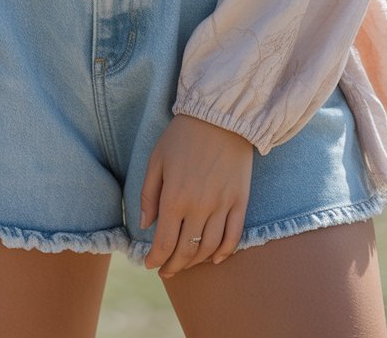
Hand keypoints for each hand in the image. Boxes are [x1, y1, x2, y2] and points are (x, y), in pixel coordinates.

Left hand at [141, 113, 252, 277]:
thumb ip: (148, 194)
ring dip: (196, 262)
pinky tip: (214, 258)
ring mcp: (222, 205)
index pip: (164, 243)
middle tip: (166, 271)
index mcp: (174, 197)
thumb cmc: (183, 134)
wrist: (221, 114)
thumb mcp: (156, 159)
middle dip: (173, 266)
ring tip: (186, 264)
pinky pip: (234, 236)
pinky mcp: (240, 200)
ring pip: (209, 248)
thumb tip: (145, 225)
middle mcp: (199, 206)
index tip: (149, 264)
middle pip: (186, 251)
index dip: (155, 259)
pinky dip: (224, 252)